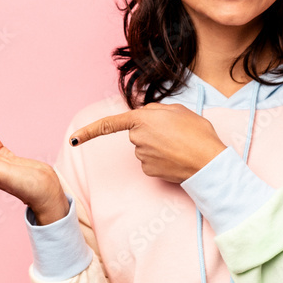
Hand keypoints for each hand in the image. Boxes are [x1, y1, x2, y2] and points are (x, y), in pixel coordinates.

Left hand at [69, 103, 224, 183]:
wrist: (209, 162)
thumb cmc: (198, 133)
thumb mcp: (178, 110)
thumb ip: (156, 110)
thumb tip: (145, 117)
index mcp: (142, 119)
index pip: (109, 125)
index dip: (89, 132)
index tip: (72, 140)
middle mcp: (137, 138)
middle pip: (136, 132)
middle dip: (150, 130)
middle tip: (175, 131)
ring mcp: (141, 156)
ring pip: (144, 147)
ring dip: (158, 145)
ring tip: (180, 144)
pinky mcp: (148, 171)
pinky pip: (150, 161)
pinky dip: (161, 160)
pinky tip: (176, 158)